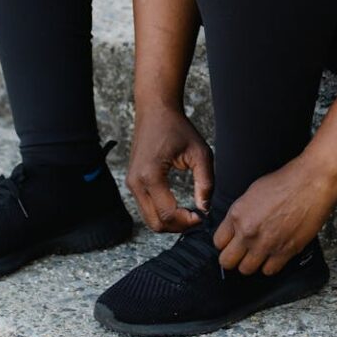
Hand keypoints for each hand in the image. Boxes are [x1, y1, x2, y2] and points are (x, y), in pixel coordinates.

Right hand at [127, 105, 212, 233]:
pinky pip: (146, 208)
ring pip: (149, 219)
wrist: (155, 110)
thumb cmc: (178, 127)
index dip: (187, 221)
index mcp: (151, 175)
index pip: (167, 214)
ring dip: (169, 222)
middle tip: (197, 218)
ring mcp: (131, 183)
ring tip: (189, 213)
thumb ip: (205, 182)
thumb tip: (205, 208)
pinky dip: (161, 213)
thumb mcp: (200, 152)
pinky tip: (178, 206)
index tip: (202, 216)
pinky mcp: (132, 182)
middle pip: (155, 223)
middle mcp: (136, 183)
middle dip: (178, 226)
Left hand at [213, 153, 336, 275]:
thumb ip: (241, 213)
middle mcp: (248, 232)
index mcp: (238, 214)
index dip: (225, 243)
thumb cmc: (285, 182)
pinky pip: (269, 271)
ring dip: (252, 262)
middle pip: (227, 262)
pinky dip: (271, 265)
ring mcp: (266, 244)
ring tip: (259, 253)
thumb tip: (235, 227)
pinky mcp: (285, 252)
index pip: (218, 242)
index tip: (231, 242)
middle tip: (241, 252)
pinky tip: (274, 253)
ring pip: (246, 270)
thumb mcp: (253, 192)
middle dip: (233, 258)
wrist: (311, 182)